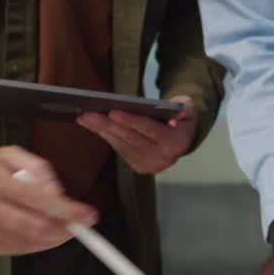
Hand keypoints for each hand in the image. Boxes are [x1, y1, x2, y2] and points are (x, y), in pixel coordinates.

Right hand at [0, 146, 96, 255]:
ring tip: (65, 229)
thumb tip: (57, 191)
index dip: (67, 210)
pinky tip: (43, 234)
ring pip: (29, 242)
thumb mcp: (8, 154)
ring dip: (53, 238)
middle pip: (35, 227)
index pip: (38, 200)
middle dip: (65, 229)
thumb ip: (37, 168)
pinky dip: (37, 244)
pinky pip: (18, 249)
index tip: (88, 214)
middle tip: (82, 226)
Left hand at [77, 95, 197, 174]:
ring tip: (85, 116)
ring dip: (101, 129)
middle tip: (89, 112)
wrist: (182, 137)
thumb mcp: (188, 108)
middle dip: (108, 124)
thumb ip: (184, 107)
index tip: (113, 111)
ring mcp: (150, 164)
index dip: (132, 121)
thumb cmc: (181, 116)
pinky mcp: (139, 166)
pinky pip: (118, 148)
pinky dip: (105, 135)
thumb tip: (179, 109)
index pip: (151, 130)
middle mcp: (163, 158)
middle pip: (131, 138)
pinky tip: (92, 124)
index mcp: (177, 143)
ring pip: (121, 144)